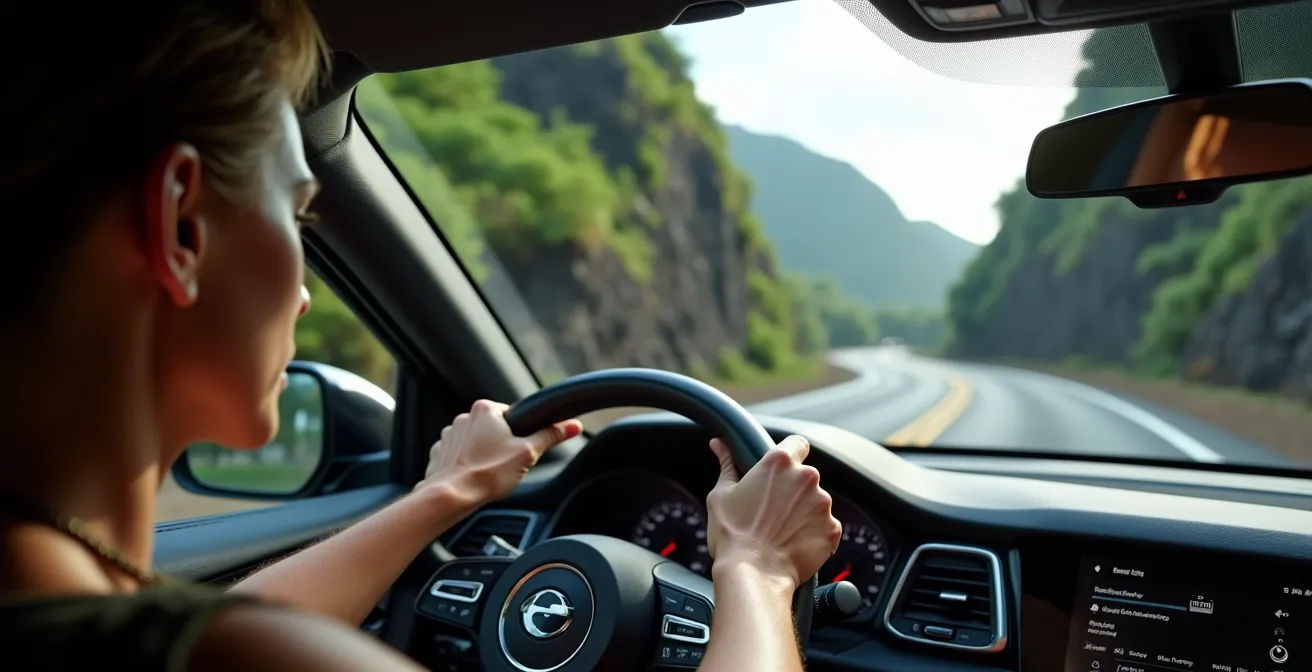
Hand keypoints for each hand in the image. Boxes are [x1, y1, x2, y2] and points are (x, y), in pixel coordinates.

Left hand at [419, 399, 582, 505]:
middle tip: (506, 465)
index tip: (519, 450)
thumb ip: (550, 436)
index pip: (512, 416)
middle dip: (501, 446)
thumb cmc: (487, 475)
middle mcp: (464, 418)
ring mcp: (449, 436)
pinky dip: (466, 465)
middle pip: (493, 429)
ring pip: (475, 443)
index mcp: (486, 410)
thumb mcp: (528, 453)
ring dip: (483, 455)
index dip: (520, 434)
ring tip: (488, 474)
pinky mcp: (440, 453)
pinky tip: (473, 478)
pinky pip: (459, 456)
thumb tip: (572, 425)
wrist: (451, 497)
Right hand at [704, 435, 841, 587]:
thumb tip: (719, 445)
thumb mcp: (721, 494)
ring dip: (804, 512)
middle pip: (806, 476)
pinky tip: (793, 544)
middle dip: (793, 490)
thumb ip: (727, 464)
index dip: (791, 454)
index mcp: (780, 463)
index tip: (782, 469)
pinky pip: (825, 527)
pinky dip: (813, 534)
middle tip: (773, 510)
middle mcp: (806, 478)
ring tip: (782, 531)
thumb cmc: (732, 535)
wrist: (752, 573)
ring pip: (816, 502)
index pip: (798, 443)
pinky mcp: (831, 529)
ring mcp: (822, 504)